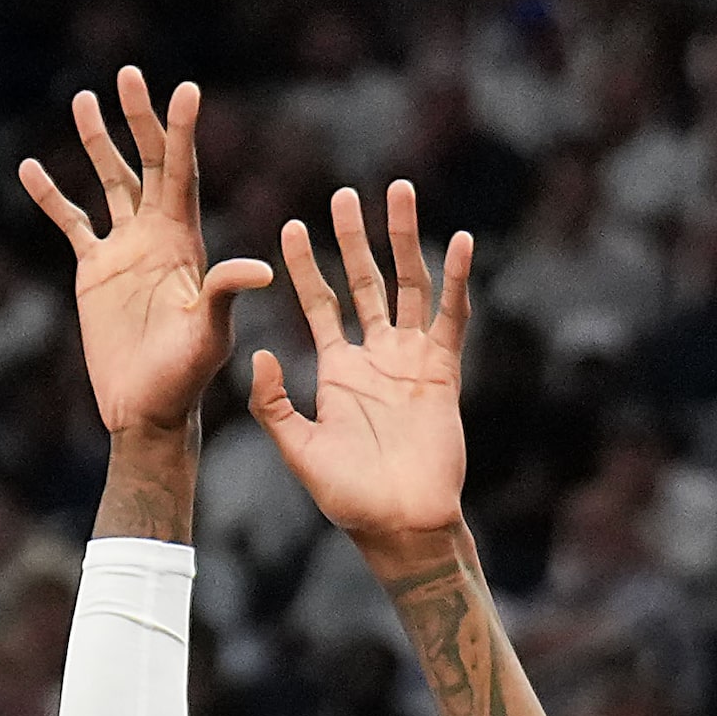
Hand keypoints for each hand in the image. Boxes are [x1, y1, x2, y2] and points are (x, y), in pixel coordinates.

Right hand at [20, 68, 270, 434]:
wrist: (147, 409)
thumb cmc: (185, 379)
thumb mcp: (208, 337)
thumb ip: (224, 297)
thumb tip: (256, 269)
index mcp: (185, 242)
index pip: (182, 174)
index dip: (181, 133)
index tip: (184, 89)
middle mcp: (156, 236)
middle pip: (148, 163)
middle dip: (139, 120)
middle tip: (130, 74)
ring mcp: (124, 251)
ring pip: (109, 183)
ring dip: (98, 142)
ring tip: (84, 98)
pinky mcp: (94, 271)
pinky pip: (71, 223)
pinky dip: (51, 197)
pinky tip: (30, 168)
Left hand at [248, 182, 474, 545]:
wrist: (399, 523)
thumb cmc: (347, 495)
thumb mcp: (298, 447)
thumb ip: (274, 403)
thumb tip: (258, 353)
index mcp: (337, 370)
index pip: (319, 304)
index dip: (304, 267)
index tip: (289, 227)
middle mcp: (375, 356)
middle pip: (365, 281)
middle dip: (353, 238)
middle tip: (344, 194)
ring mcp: (411, 360)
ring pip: (410, 285)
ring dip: (404, 239)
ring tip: (398, 192)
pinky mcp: (444, 371)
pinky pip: (452, 317)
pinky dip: (457, 280)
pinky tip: (458, 241)